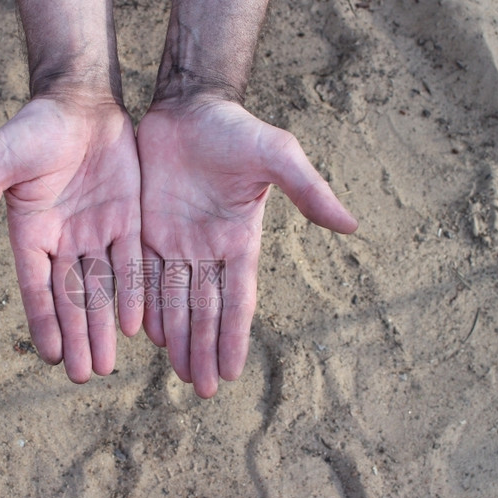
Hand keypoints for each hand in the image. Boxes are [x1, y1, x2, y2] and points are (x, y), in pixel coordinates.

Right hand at [0, 96, 142, 382]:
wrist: (79, 101)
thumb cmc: (32, 129)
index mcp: (30, 234)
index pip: (36, 289)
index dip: (43, 322)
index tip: (50, 357)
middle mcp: (64, 241)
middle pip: (71, 299)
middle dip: (77, 337)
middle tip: (84, 375)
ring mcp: (96, 232)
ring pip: (101, 289)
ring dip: (103, 327)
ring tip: (106, 365)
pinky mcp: (127, 220)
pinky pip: (130, 263)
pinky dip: (131, 293)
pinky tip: (135, 325)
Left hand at [137, 97, 356, 397]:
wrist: (189, 107)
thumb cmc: (235, 130)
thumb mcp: (277, 155)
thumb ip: (308, 191)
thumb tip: (353, 226)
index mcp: (240, 240)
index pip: (238, 299)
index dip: (234, 335)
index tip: (232, 373)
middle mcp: (208, 249)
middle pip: (205, 309)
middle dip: (204, 348)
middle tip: (201, 390)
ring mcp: (176, 242)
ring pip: (175, 300)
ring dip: (178, 338)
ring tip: (180, 374)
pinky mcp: (147, 230)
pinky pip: (144, 277)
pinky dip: (147, 306)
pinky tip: (147, 336)